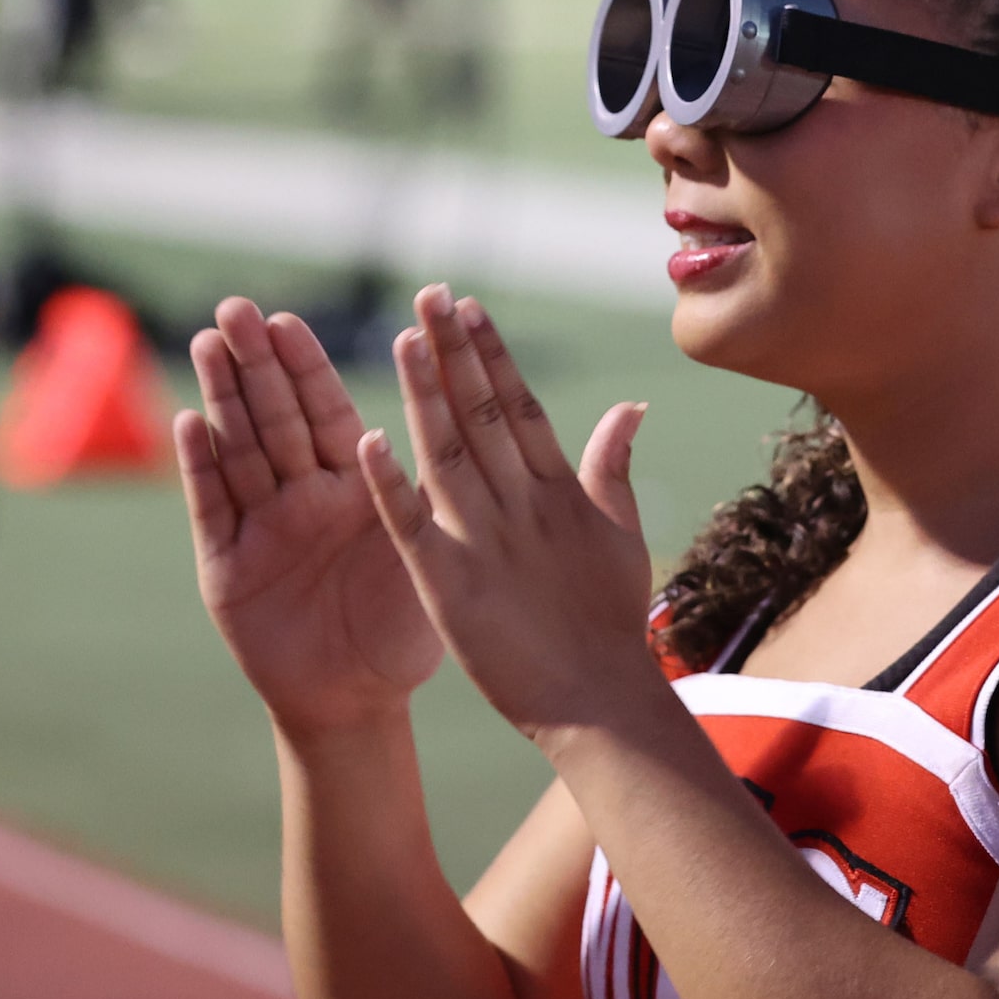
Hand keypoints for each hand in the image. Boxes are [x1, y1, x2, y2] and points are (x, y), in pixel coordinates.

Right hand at [177, 299, 441, 733]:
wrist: (359, 701)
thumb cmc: (402, 630)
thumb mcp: (427, 551)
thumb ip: (429, 488)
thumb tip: (463, 414)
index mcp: (353, 483)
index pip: (327, 411)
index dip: (305, 365)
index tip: (287, 319)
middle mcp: (302, 494)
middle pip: (275, 417)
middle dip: (255, 363)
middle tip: (235, 309)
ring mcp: (261, 524)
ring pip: (239, 449)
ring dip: (222, 397)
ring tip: (206, 344)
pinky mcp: (227, 565)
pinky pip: (213, 509)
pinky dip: (201, 467)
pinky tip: (188, 423)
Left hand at [359, 286, 660, 744]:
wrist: (600, 705)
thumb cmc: (608, 625)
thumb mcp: (619, 534)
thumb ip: (613, 468)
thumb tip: (631, 404)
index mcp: (559, 490)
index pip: (517, 406)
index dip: (491, 354)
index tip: (467, 306)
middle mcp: (520, 505)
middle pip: (480, 414)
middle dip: (453, 352)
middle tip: (427, 293)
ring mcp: (484, 541)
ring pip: (447, 453)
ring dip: (424, 394)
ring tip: (402, 338)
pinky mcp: (449, 585)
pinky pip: (413, 526)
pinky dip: (390, 485)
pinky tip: (367, 440)